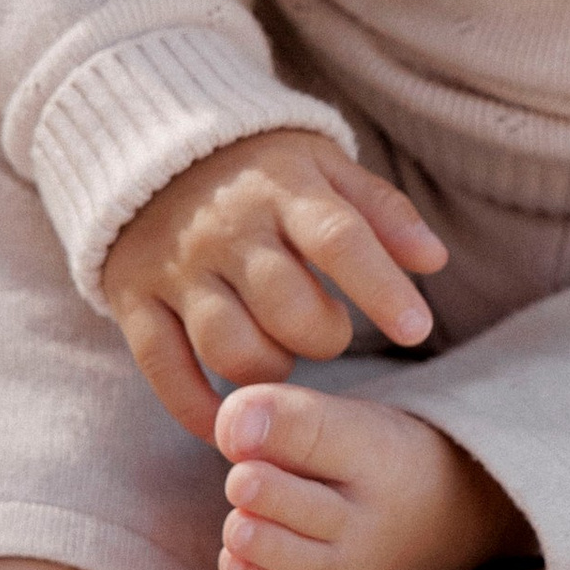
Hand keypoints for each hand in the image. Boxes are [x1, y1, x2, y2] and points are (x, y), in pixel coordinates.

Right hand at [104, 130, 447, 437]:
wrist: (151, 148)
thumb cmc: (263, 172)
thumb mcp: (326, 168)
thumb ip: (382, 212)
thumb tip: (435, 260)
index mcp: (284, 188)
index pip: (338, 240)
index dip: (381, 289)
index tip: (417, 330)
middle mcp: (226, 228)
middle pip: (285, 307)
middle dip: (323, 337)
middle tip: (326, 330)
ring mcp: (176, 266)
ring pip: (228, 345)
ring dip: (269, 370)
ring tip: (280, 353)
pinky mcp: (134, 298)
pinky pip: (164, 369)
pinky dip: (197, 408)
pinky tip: (229, 421)